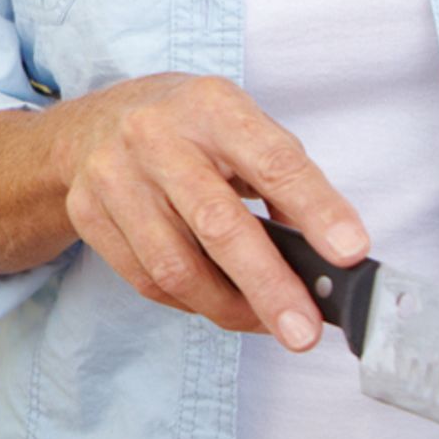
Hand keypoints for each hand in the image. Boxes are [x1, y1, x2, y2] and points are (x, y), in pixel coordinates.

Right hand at [51, 74, 370, 348]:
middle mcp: (154, 136)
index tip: (350, 252)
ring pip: (176, 266)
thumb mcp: (242, 130)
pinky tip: (220, 302)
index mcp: (210, 106)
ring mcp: (113, 177)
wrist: (95, 125)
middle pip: (218, 223)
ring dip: (230, 308)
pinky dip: (192, 302)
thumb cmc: (190, 132)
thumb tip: (325, 258)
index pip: (272, 161)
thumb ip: (283, 183)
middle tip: (304, 332)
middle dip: (268, 285)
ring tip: (268, 324)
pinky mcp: (88, 214)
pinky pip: (147, 280)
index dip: (315, 208)